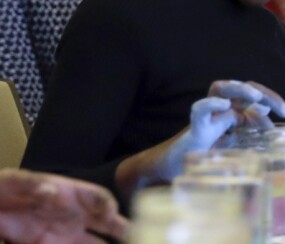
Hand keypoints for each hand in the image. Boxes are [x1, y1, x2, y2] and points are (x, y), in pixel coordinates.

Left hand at [0, 169, 127, 243]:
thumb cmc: (6, 189)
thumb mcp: (17, 181)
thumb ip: (33, 184)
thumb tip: (52, 192)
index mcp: (71, 194)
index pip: (98, 197)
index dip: (107, 204)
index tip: (111, 213)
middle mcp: (74, 215)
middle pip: (105, 223)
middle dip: (122, 230)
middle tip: (136, 237)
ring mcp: (64, 235)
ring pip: (93, 243)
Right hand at [144, 81, 284, 182]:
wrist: (178, 165)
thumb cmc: (209, 151)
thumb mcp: (237, 141)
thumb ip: (251, 128)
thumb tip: (268, 116)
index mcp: (233, 109)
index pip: (255, 95)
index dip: (272, 99)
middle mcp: (220, 106)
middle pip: (242, 87)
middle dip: (263, 93)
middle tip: (283, 109)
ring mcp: (208, 114)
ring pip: (220, 88)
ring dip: (239, 89)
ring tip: (255, 96)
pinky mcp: (195, 126)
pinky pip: (199, 108)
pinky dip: (211, 104)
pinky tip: (225, 106)